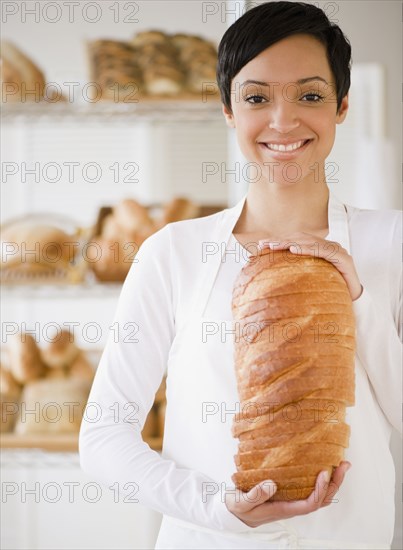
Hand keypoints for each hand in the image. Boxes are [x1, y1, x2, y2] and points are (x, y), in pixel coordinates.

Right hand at [226, 461, 350, 527]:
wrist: (236, 513)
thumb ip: (255, 495)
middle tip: (343, 464)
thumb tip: (271, 484)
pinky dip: (321, 478)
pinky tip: (321, 464)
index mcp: (285, 509)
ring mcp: (293, 499)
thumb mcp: (243, 502)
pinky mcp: (290, 492)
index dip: (320, 489)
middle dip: (335, 483)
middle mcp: (293, 505)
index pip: (311, 503)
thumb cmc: (240, 508)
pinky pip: (310, 488)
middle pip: (322, 499)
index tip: (323, 473)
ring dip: (332, 481)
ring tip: (340, 463)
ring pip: (319, 494)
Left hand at [258, 233, 362, 300]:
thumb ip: (296, 271)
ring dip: (289, 243)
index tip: (261, 245)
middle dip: (280, 240)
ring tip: (274, 246)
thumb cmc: (331, 289)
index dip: (279, 241)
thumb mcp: (309, 277)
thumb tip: (270, 273)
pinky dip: (307, 249)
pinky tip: (293, 250)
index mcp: (319, 248)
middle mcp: (328, 245)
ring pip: (309, 242)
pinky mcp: (343, 258)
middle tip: (263, 244)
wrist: (353, 298)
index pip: (296, 240)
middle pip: (300, 239)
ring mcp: (337, 250)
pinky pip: (322, 251)